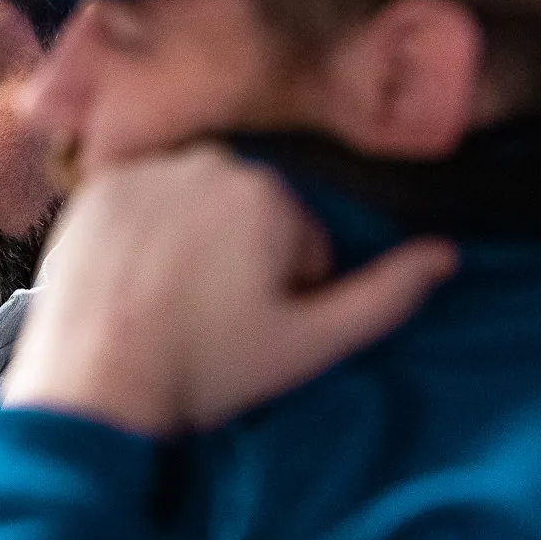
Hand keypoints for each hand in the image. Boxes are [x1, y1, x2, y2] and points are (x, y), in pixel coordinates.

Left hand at [3, 144, 457, 434]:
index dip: (284, 292)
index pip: (299, 238)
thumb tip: (446, 254)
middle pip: (246, 215)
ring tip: (167, 300)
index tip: (250, 326)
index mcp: (268, 191)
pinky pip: (139, 202)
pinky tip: (130, 277)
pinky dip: (141, 232)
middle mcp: (207, 159)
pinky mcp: (95, 187)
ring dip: (191, 241)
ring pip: (192, 206)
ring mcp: (144, 169)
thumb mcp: (310, 343)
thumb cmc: (207, 366)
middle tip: (208, 317)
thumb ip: (384, 296)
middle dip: (240, 260)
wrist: (95, 380)